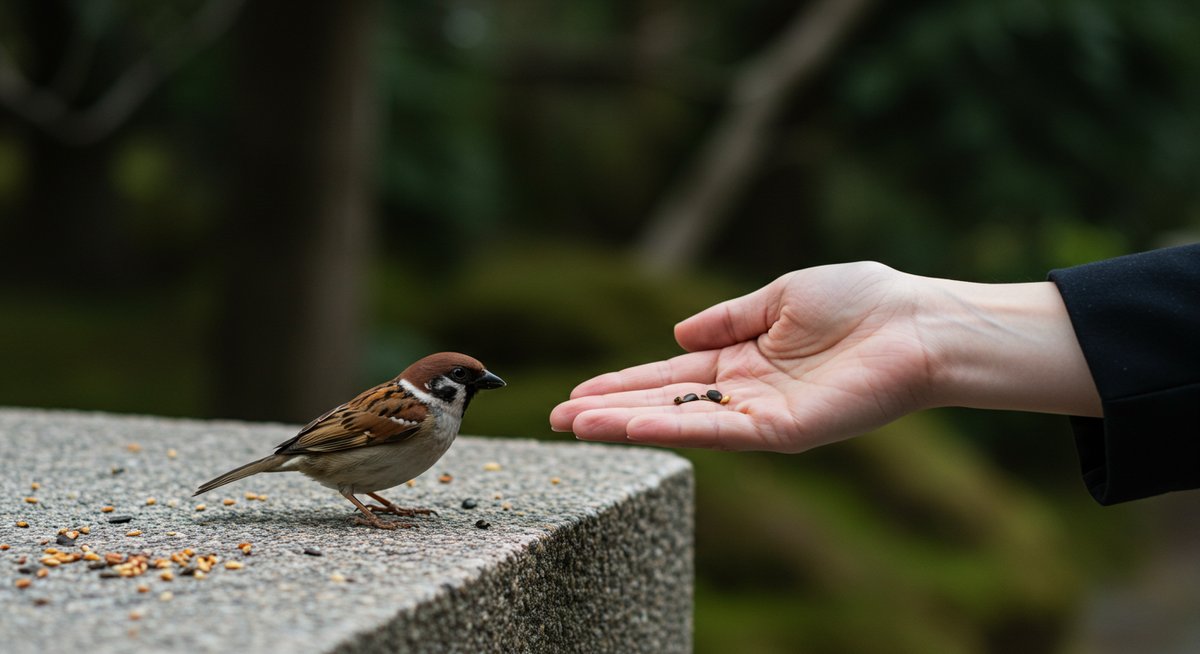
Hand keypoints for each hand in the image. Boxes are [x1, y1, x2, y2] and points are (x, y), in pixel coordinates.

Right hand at [551, 262, 936, 451]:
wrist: (919, 323)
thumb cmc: (863, 301)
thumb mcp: (781, 295)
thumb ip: (729, 316)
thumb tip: (677, 328)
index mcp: (743, 357)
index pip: (670, 374)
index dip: (624, 382)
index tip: (579, 392)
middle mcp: (745, 392)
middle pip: (664, 403)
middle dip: (609, 410)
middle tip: (557, 420)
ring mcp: (762, 415)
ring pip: (682, 422)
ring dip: (626, 424)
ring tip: (576, 426)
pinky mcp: (784, 431)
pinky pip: (718, 432)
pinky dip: (672, 428)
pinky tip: (630, 426)